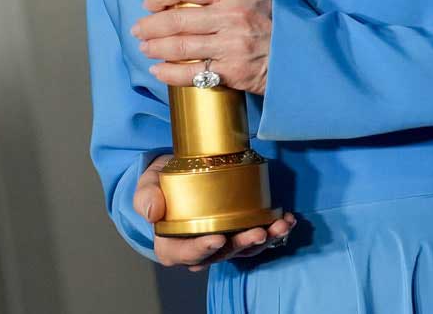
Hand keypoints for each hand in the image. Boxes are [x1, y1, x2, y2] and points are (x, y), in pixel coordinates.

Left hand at [133, 0, 272, 95]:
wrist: (301, 53)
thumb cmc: (273, 21)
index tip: (150, 1)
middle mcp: (231, 15)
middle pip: (177, 19)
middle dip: (151, 25)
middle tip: (139, 29)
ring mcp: (231, 45)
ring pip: (179, 46)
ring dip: (156, 47)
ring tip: (145, 47)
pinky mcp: (232, 71)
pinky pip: (191, 73)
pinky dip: (169, 73)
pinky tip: (158, 70)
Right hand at [135, 155, 298, 270]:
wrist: (175, 177)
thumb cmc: (159, 186)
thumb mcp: (146, 187)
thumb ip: (146, 197)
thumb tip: (152, 211)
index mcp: (173, 246)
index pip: (186, 254)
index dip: (202, 250)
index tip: (218, 238)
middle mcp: (200, 250)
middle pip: (222, 254)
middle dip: (242, 244)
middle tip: (258, 233)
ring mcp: (221, 243)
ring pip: (244, 249)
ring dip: (265, 239)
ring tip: (279, 226)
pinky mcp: (237, 232)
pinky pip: (257, 237)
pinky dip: (274, 231)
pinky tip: (286, 220)